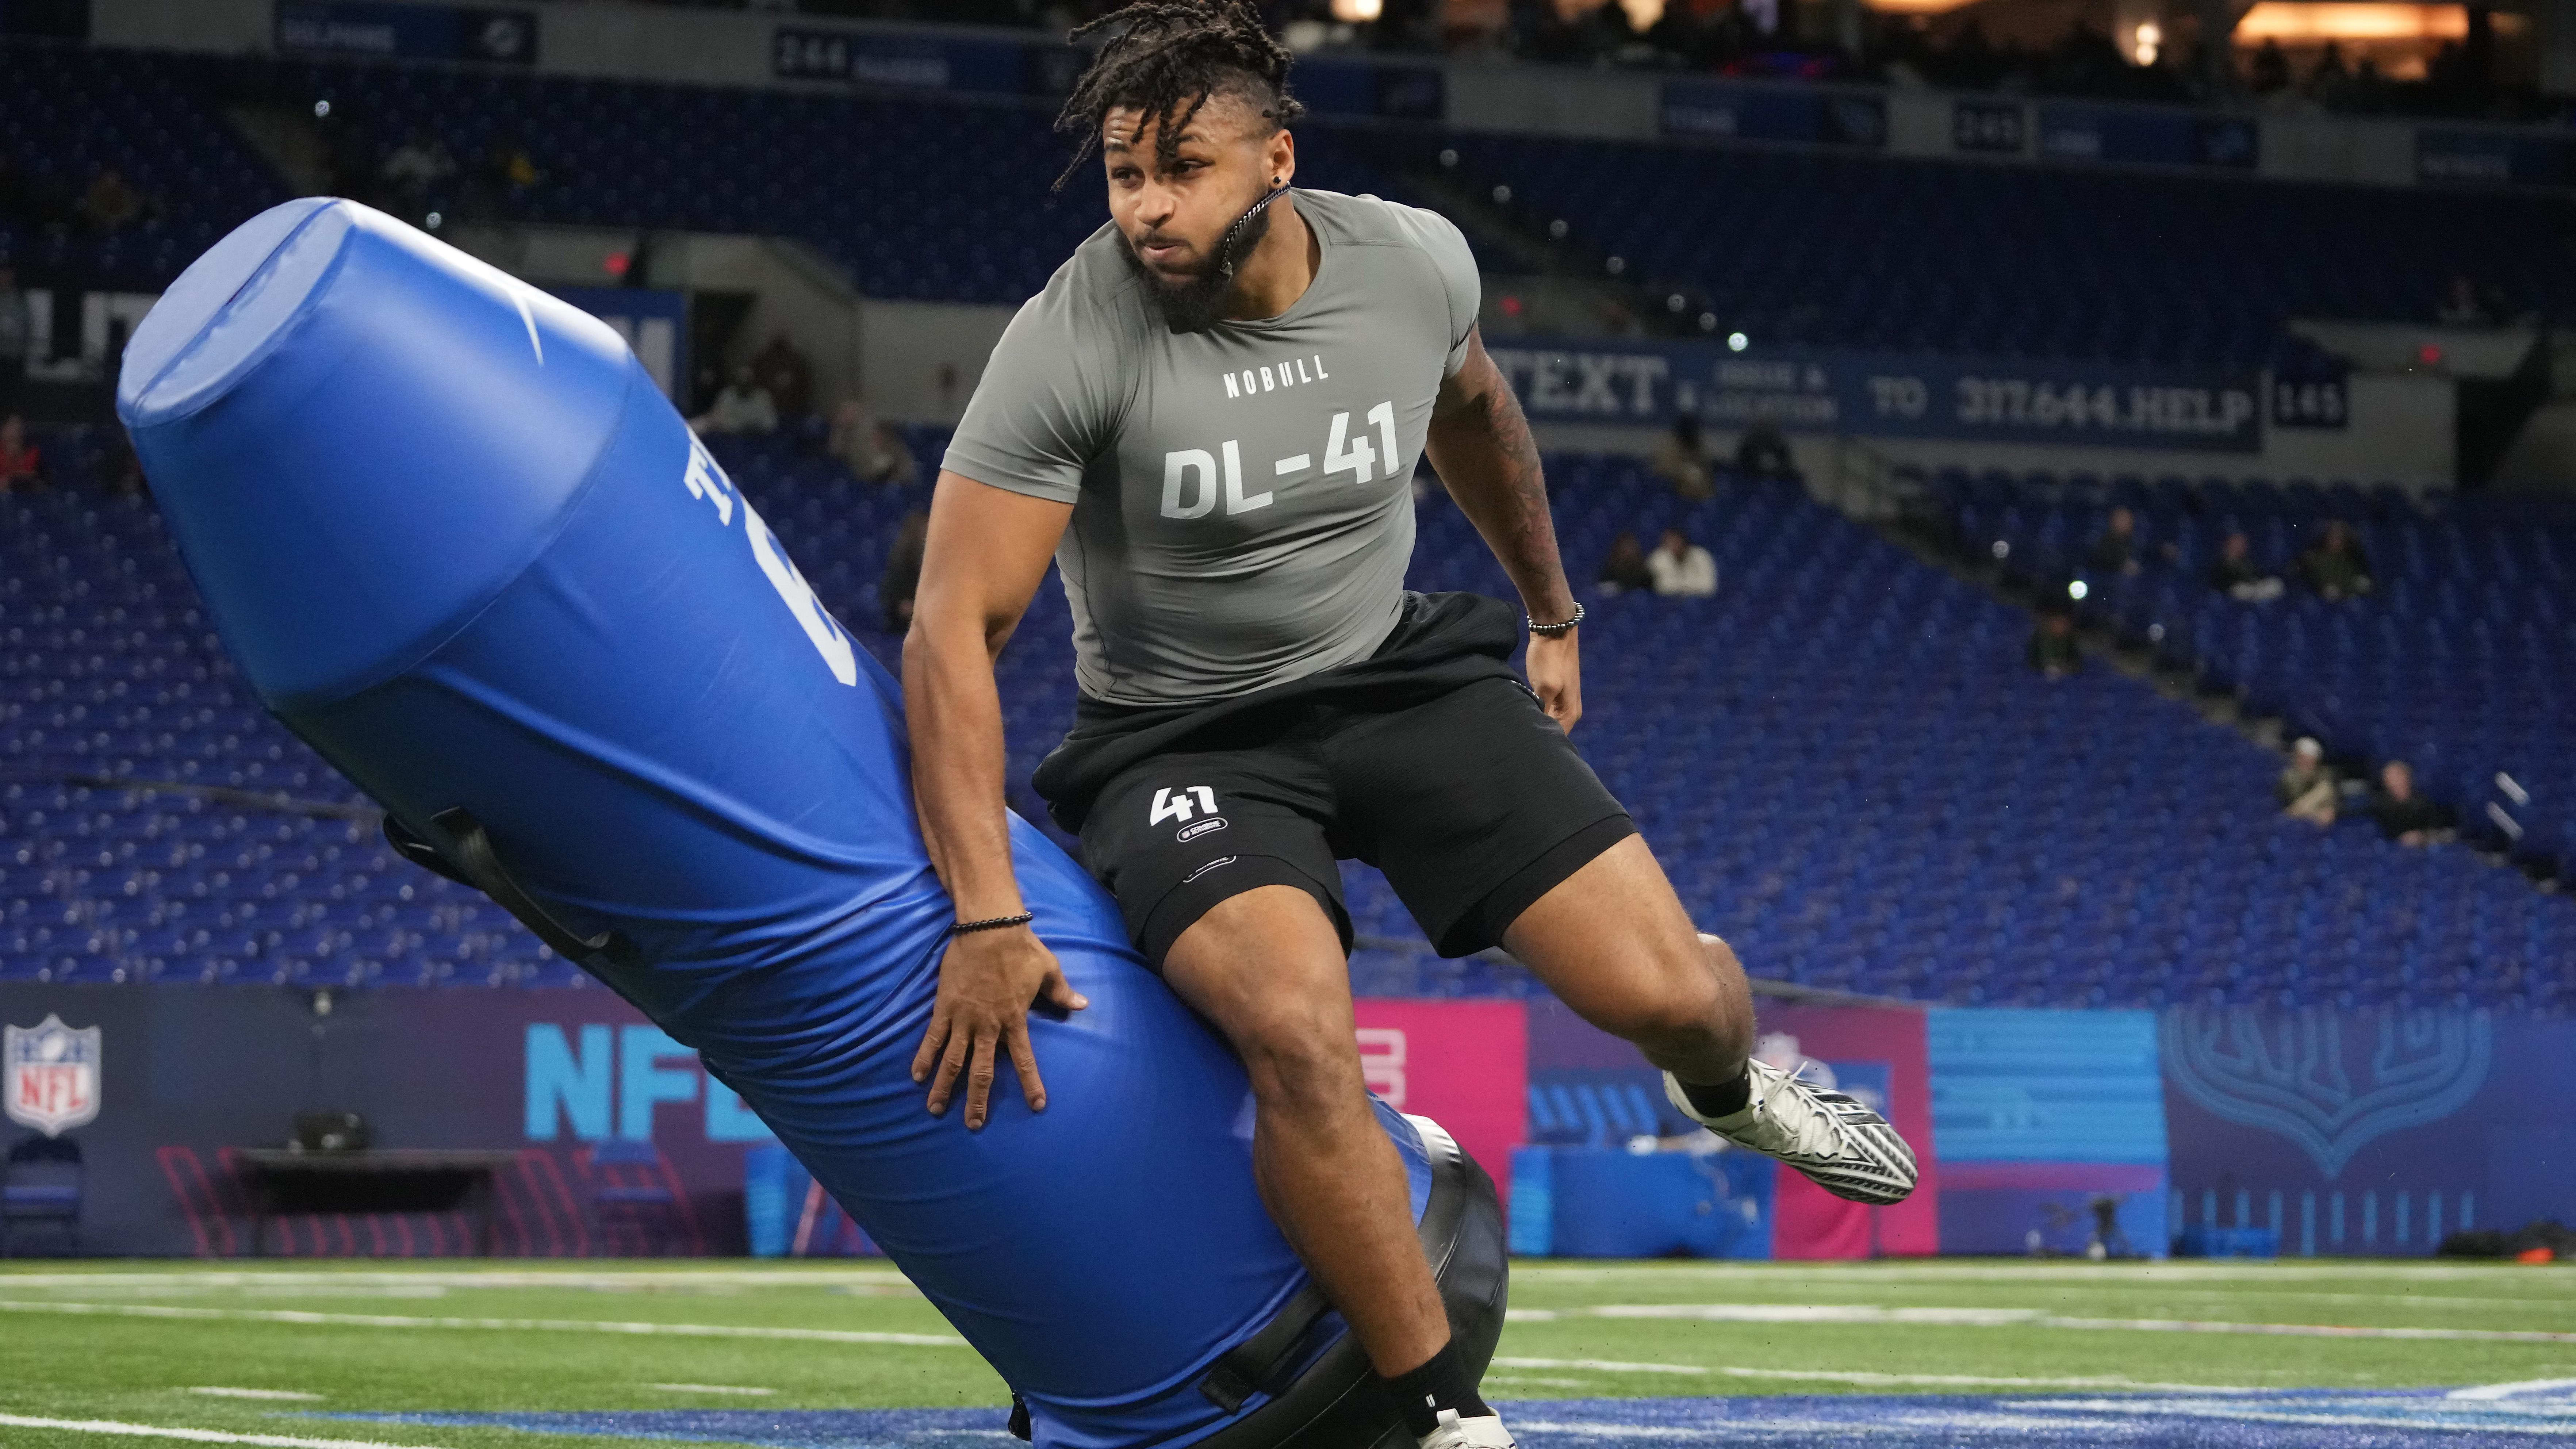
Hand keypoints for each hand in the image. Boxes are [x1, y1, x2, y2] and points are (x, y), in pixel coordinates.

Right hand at [911, 925, 1087, 1129]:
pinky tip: (917, 1076)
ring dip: (945, 1087)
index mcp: (1014, 1020)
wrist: (989, 927)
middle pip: (982, 1071)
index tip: (1037, 1107)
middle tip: (974, 1125)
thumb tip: (1082, 1005)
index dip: (1031, 1084)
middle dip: (978, 1100)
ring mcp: (964, 1018)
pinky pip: (932, 1037)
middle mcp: (988, 1026)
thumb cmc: (1021, 948)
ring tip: (936, 1110)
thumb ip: (1062, 992)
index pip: (1025, 1060)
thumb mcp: (1048, 970)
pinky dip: (924, 1057)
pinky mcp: (945, 1007)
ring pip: (953, 1060)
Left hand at [1526, 628, 1581, 732]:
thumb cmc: (1550, 658)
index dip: (1540, 741)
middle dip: (1536, 732)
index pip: (1556, 739)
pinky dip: (1533, 710)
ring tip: (1516, 723)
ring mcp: (1561, 700)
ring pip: (1545, 719)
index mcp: (1570, 713)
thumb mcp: (1544, 687)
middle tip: (1515, 733)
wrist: (1553, 629)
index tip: (1522, 741)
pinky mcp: (1552, 690)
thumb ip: (1542, 710)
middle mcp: (1569, 710)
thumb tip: (1536, 729)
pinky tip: (1521, 710)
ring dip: (1533, 720)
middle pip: (1551, 731)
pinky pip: (1542, 708)